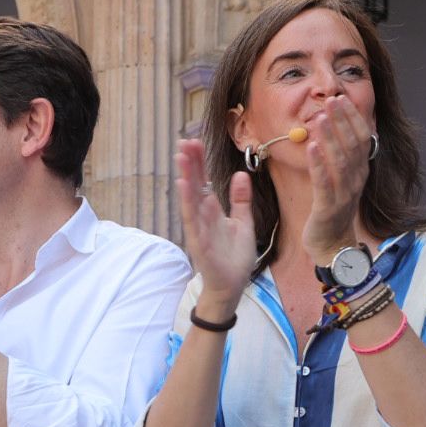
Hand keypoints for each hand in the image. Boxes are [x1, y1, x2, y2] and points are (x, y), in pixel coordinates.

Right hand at [174, 139, 253, 316]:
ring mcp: (198, 229)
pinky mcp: (198, 242)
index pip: (203, 181)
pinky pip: (192, 219)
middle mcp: (202, 217)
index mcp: (212, 211)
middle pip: (194, 185)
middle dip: (190, 163)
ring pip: (190, 198)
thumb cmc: (235, 257)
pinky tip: (184, 186)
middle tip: (185, 141)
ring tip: (182, 156)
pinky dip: (187, 203)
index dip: (200, 162)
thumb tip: (240, 174)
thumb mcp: (243, 222)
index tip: (195, 142)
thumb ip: (240, 199)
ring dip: (185, 177)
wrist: (232, 285)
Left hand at [301, 96, 372, 264]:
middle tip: (331, 100)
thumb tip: (333, 129)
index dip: (351, 117)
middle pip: (352, 144)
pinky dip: (318, 164)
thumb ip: (340, 157)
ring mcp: (344, 193)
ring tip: (320, 118)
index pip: (360, 137)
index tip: (340, 97)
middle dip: (341, 120)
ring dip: (330, 137)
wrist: (332, 244)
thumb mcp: (341, 180)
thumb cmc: (333, 209)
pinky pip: (324, 182)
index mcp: (360, 171)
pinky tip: (311, 148)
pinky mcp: (329, 207)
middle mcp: (356, 179)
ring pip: (340, 160)